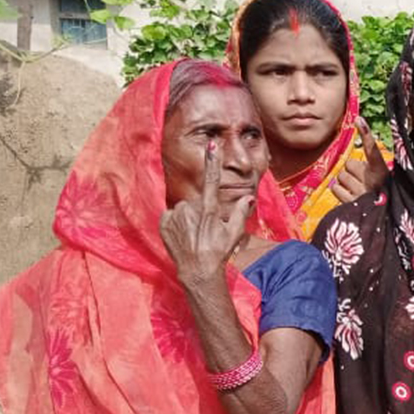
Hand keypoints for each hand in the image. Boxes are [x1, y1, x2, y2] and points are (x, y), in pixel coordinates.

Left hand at [160, 140, 252, 285]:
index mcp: (209, 209)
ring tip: (194, 235)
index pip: (212, 180)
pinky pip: (171, 215)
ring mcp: (175, 215)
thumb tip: (249, 198)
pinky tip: (183, 236)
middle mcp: (190, 209)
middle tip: (207, 230)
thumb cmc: (218, 252)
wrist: (197, 270)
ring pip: (183, 209)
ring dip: (188, 218)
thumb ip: (241, 212)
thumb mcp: (234, 233)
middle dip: (201, 211)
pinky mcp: (164, 222)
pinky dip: (176, 223)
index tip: (212, 144)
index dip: (213, 161)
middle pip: (196, 201)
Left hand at [331, 118, 388, 202]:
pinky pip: (335, 188)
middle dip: (353, 171)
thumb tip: (361, 152)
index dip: (366, 134)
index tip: (359, 120)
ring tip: (357, 191)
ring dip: (346, 182)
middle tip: (362, 181)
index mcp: (383, 172)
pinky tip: (350, 197)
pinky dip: (340, 191)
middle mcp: (373, 181)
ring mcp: (361, 193)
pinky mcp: (350, 204)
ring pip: (341, 176)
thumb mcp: (384, 180)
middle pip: (349, 164)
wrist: (386, 223)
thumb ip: (373, 166)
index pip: (372, 150)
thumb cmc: (385, 196)